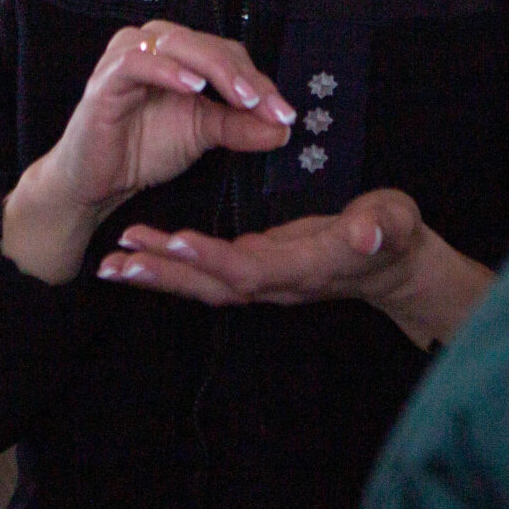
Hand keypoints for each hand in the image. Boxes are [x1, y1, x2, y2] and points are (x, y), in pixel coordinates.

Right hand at [2, 22, 294, 283]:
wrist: (95, 182)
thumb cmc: (142, 148)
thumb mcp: (202, 134)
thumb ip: (239, 126)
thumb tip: (284, 126)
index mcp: (179, 52)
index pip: (228, 53)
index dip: (259, 80)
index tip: (285, 113)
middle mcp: (153, 43)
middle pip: (209, 44)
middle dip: (244, 77)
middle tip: (270, 107)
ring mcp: (126, 56)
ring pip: (179, 44)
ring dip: (215, 69)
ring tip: (243, 97)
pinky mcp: (105, 79)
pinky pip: (137, 62)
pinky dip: (167, 71)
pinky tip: (192, 87)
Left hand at [99, 188, 493, 348]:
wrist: (396, 265)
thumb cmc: (394, 237)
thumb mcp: (395, 222)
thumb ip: (382, 228)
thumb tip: (365, 234)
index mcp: (305, 267)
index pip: (251, 266)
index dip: (212, 256)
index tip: (174, 238)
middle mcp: (277, 282)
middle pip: (212, 285)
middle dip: (165, 274)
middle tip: (118, 260)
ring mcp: (265, 280)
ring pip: (203, 285)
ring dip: (158, 274)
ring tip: (113, 263)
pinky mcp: (257, 270)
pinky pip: (207, 276)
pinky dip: (172, 268)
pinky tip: (143, 255)